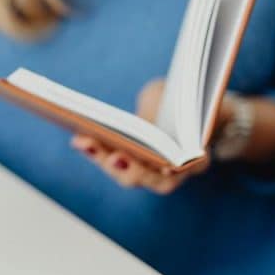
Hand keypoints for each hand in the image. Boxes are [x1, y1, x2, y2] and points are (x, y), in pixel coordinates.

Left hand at [70, 79, 222, 194]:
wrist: (185, 109)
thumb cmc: (188, 100)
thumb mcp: (189, 95)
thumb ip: (180, 101)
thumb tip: (159, 103)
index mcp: (196, 159)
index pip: (187, 168)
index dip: (177, 168)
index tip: (168, 166)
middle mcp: (171, 174)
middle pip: (148, 178)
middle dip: (129, 167)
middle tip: (115, 157)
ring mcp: (147, 173)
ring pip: (124, 174)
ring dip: (102, 158)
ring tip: (84, 142)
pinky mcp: (127, 164)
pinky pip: (109, 162)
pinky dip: (95, 151)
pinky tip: (78, 138)